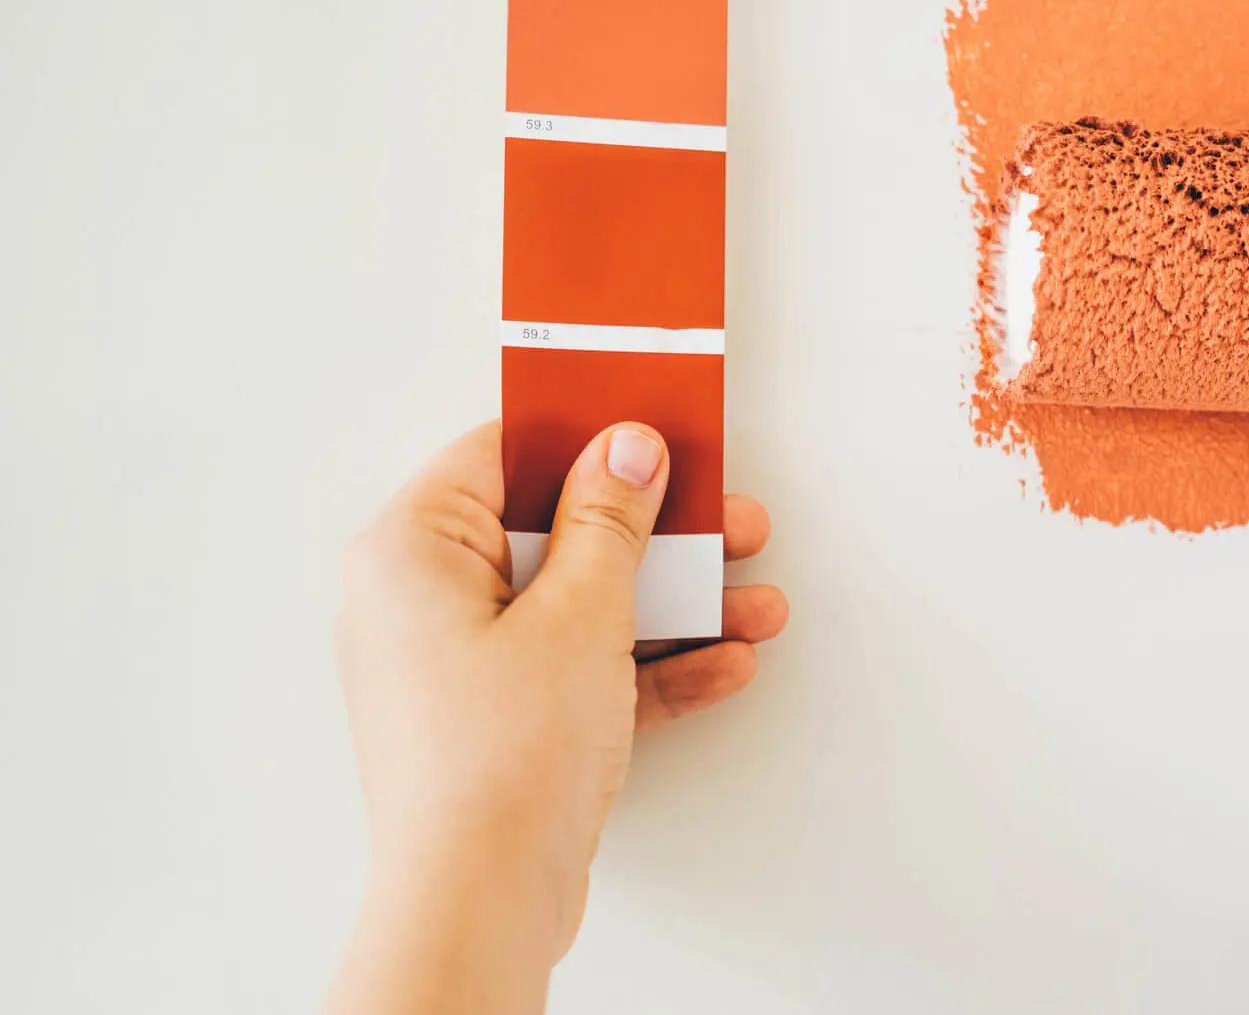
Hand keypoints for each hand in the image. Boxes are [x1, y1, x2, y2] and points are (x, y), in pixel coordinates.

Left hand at [327, 421, 785, 1014]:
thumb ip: (609, 519)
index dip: (588, 438)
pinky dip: (647, 663)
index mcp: (412, 550)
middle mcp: (422, 602)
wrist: (482, 902)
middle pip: (555, 532)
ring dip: (672, 602)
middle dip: (657, 533)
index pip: (502, 454)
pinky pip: (580, 668)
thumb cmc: (497, 760)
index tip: (656, 431)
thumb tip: (625, 450)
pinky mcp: (500, 722)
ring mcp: (461, 667)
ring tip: (751, 600)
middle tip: (727, 518)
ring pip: (579, 605)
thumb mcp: (579, 610)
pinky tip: (722, 660)